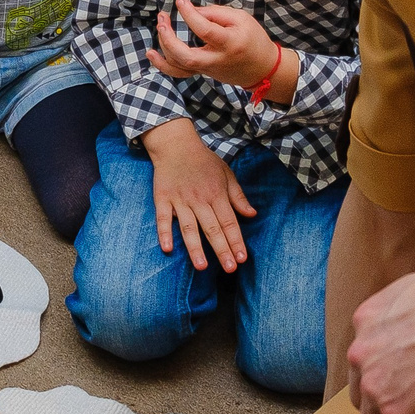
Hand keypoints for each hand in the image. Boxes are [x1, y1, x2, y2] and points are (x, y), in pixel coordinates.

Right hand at [143, 119, 252, 272]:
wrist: (176, 144)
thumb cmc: (203, 161)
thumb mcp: (226, 174)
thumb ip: (238, 196)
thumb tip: (252, 215)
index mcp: (217, 194)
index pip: (229, 222)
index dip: (236, 241)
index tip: (242, 259)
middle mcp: (199, 199)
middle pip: (212, 228)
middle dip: (222, 249)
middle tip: (229, 269)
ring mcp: (180, 200)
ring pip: (189, 227)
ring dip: (195, 247)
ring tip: (202, 266)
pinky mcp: (162, 198)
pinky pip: (163, 218)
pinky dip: (164, 233)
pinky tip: (167, 248)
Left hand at [149, 0, 280, 90]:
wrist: (262, 68)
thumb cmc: (252, 39)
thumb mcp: (241, 18)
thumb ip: (215, 13)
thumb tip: (191, 11)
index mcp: (229, 43)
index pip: (205, 29)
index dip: (189, 14)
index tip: (180, 1)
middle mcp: (216, 59)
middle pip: (186, 56)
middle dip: (169, 38)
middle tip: (162, 20)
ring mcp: (207, 69)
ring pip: (179, 65)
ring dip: (164, 47)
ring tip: (160, 26)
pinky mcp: (202, 72)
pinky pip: (179, 72)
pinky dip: (163, 64)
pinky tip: (151, 53)